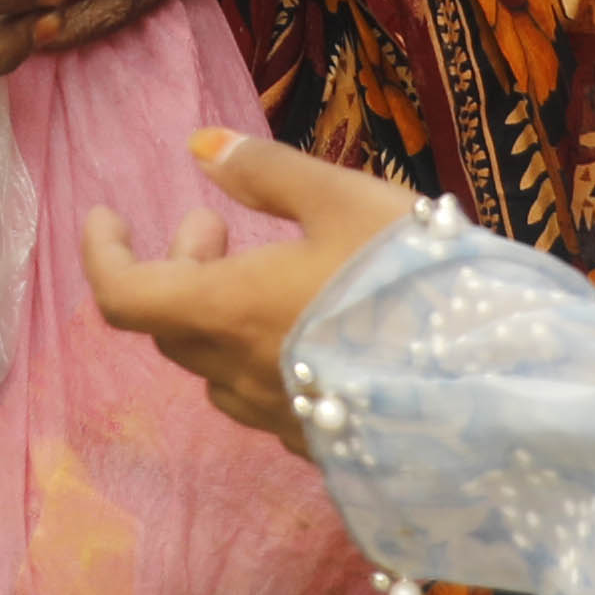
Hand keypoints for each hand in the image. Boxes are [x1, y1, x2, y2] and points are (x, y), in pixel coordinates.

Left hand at [79, 129, 421, 449]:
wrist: (490, 390)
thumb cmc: (407, 281)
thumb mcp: (343, 200)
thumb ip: (267, 175)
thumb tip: (199, 149)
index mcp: (224, 311)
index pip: (122, 296)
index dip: (104, 254)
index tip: (109, 216)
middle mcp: (236, 373)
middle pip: (171, 324)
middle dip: (178, 267)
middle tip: (217, 225)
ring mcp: (276, 418)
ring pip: (215, 363)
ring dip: (217, 311)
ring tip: (266, 268)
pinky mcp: (318, 445)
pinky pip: (262, 394)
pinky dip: (258, 350)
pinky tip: (311, 326)